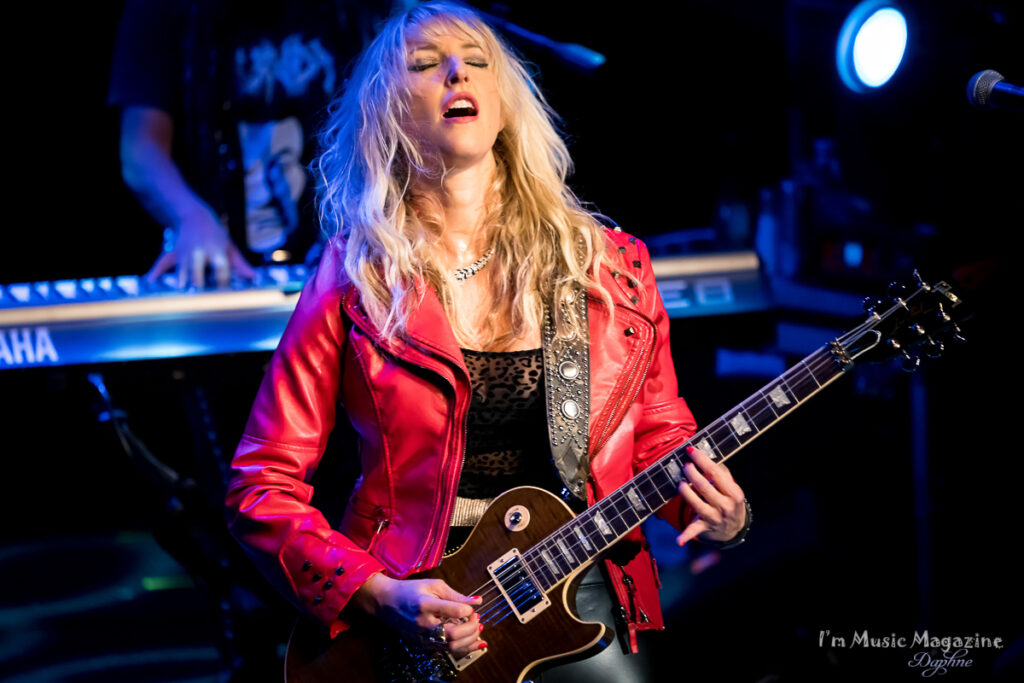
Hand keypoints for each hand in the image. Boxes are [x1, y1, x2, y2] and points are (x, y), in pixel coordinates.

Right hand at [146, 204, 255, 288]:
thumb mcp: (229, 246)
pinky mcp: (174, 252)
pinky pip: (163, 262)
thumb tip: (252, 276)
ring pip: (182, 270)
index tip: (224, 296)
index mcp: (216, 251)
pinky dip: (156, 271)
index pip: (221, 269)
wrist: (194, 216)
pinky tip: (150, 281)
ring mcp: (185, 253)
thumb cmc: (215, 235)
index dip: (223, 283)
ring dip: (182, 283)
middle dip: (198, 285)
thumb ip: (239, 263)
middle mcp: (199, 252)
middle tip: (199, 300)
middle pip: (198, 271)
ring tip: (182, 296)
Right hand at [353, 575, 485, 658]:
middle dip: (472, 627)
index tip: (471, 607)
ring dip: (470, 639)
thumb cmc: (410, 591)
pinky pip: (448, 650)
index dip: (468, 609)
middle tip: (476, 617)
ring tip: (476, 628)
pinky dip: (464, 647)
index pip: (454, 611)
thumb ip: (456, 595)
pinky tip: (473, 641)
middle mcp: (424, 624)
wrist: (387, 603)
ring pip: (453, 647)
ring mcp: (424, 637)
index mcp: (426, 605)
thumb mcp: (434, 586)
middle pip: (455, 634)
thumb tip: (477, 601)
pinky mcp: (425, 644)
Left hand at [676, 445, 746, 545]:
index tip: (690, 451)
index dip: (701, 460)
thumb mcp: (732, 488)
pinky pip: (694, 531)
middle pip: (703, 486)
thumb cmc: (730, 501)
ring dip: (684, 491)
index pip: (716, 473)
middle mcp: (725, 506)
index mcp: (734, 493)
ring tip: (681, 483)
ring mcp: (714, 517)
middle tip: (685, 466)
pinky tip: (679, 541)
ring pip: (695, 502)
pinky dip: (686, 536)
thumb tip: (706, 457)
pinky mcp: (704, 527)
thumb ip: (721, 473)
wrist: (735, 528)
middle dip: (691, 473)